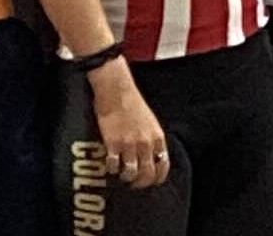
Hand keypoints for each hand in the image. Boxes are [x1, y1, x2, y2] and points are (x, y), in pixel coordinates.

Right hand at [90, 61, 171, 189]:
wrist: (116, 89)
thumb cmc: (132, 103)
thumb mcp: (150, 122)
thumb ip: (152, 140)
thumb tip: (150, 157)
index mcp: (157, 138)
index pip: (163, 166)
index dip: (156, 179)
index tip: (150, 182)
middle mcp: (146, 144)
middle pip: (147, 174)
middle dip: (140, 183)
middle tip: (133, 183)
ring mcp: (129, 144)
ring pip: (131, 173)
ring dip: (125, 177)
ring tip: (120, 173)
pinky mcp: (113, 143)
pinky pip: (113, 165)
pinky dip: (111, 168)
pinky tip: (109, 164)